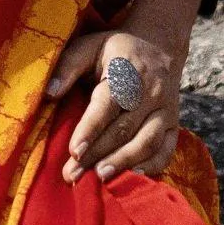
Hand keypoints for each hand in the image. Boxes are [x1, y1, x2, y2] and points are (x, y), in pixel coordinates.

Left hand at [46, 0, 206, 183]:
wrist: (158, 46)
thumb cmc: (114, 50)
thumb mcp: (90, 46)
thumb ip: (69, 66)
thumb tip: (49, 92)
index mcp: (126, 71)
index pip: (108, 104)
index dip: (91, 128)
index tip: (74, 151)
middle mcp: (150, 92)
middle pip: (123, 128)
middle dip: (98, 154)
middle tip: (73, 174)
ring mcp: (165, 110)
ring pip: (146, 141)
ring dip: (123, 162)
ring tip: (100, 178)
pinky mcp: (173, 123)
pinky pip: (167, 149)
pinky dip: (153, 166)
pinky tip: (134, 177)